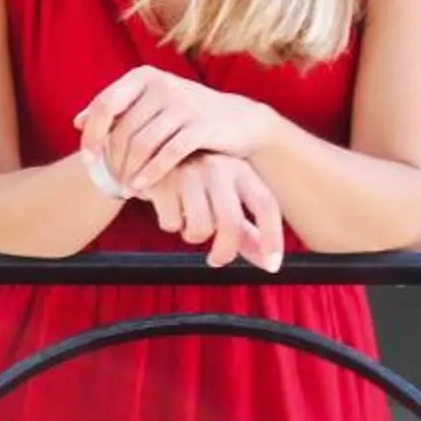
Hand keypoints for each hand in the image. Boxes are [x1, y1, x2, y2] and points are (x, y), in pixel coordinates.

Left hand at [75, 67, 275, 197]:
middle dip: (114, 161)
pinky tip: (143, 189)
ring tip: (127, 189)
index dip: (91, 134)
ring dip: (130, 171)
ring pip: (142, 144)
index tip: (87, 160)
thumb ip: (118, 110)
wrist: (240, 121)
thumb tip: (77, 121)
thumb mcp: (153, 104)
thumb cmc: (188, 116)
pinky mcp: (201, 126)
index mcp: (144, 76)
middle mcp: (162, 85)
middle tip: (112, 182)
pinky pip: (168, 154)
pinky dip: (151, 174)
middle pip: (123, 130)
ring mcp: (183, 104)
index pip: (105, 105)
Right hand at [144, 152, 286, 271]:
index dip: (272, 237)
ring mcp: (190, 173)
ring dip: (192, 236)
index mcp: (240, 170)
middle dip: (225, 251)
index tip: (272, 266)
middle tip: (216, 260)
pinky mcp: (162, 182)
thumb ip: (244, 230)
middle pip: (231, 223)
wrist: (148, 153)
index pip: (265, 204)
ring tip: (186, 220)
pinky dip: (170, 224)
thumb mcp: (223, 197)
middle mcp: (218, 167)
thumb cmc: (194, 182)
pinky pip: (172, 224)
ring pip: (200, 228)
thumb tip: (267, 264)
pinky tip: (167, 207)